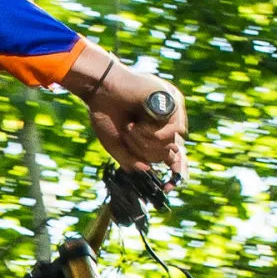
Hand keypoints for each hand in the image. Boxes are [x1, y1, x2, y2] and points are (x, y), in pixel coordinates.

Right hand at [64, 42, 187, 177]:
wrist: (100, 90)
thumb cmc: (107, 113)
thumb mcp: (118, 146)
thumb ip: (133, 161)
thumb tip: (148, 170)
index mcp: (157, 131)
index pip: (176, 155)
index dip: (176, 172)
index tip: (168, 188)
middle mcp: (168, 121)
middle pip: (170, 154)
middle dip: (145, 152)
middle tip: (128, 135)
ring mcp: (172, 111)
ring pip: (172, 145)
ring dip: (146, 143)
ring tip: (130, 128)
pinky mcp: (173, 101)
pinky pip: (172, 131)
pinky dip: (151, 134)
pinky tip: (136, 123)